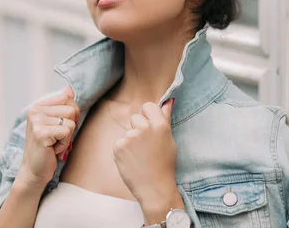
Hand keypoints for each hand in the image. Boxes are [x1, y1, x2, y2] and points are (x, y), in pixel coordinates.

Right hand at [16, 87, 79, 189]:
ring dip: (67, 138)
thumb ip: (62, 106)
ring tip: (53, 144)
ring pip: (71, 123)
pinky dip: (64, 144)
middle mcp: (35, 111)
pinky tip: (52, 149)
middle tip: (56, 138)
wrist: (34, 170)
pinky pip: (67, 133)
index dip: (71, 114)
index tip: (60, 126)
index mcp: (38, 106)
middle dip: (70, 127)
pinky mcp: (41, 133)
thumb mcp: (54, 123)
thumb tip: (70, 88)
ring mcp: (36, 121)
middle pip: (72, 110)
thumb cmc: (47, 148)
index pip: (67, 97)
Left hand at [113, 99, 183, 221]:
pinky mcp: (119, 146)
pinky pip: (120, 142)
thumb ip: (165, 119)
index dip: (147, 115)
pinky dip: (123, 151)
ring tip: (140, 157)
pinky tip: (132, 161)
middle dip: (138, 128)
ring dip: (131, 141)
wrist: (155, 188)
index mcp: (160, 125)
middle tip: (145, 146)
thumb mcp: (169, 140)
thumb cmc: (164, 165)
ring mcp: (131, 137)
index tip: (149, 126)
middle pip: (135, 117)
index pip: (148, 106)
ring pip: (128, 132)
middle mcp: (145, 128)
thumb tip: (168, 101)